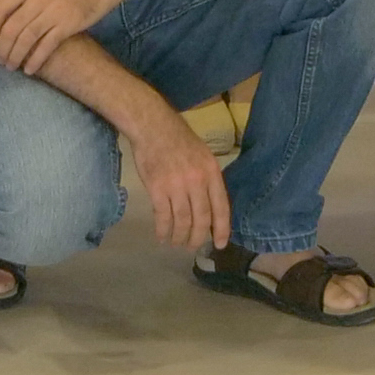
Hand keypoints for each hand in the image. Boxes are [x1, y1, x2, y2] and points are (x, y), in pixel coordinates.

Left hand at [0, 0, 103, 76]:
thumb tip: (10, 10)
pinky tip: (30, 69)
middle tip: (0, 60)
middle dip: (3, 47)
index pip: (1, 6)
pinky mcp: (69, 24)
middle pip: (12, 27)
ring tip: (11, 66)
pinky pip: (46, 46)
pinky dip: (35, 60)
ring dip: (16, 56)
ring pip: (26, 39)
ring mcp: (54, 11)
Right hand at [126, 110, 230, 261]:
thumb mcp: (203, 156)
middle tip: (193, 247)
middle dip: (197, 237)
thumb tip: (210, 208)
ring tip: (176, 243)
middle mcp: (197, 181)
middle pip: (201, 218)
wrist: (153, 126)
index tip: (219, 244)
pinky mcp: (157, 188)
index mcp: (212, 172)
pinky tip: (161, 236)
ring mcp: (177, 185)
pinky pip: (163, 216)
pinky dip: (163, 230)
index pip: (221, 207)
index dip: (221, 229)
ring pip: (182, 220)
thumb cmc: (179, 140)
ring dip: (180, 237)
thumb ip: (208, 180)